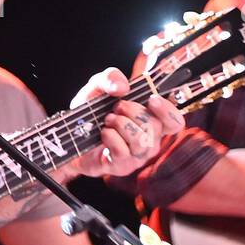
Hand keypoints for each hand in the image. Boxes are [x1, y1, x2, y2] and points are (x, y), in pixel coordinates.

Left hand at [68, 67, 184, 176]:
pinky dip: (110, 137)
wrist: (69, 137)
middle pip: (155, 126)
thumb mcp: (96, 88)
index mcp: (151, 121)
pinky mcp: (122, 166)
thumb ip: (110, 77)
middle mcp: (149, 140)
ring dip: (121, 124)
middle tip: (115, 108)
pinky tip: (103, 133)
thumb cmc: (90, 114)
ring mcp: (137, 156)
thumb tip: (123, 87)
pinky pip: (123, 151)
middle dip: (132, 111)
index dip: (168, 111)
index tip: (151, 100)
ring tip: (107, 120)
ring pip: (141, 140)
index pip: (175, 122)